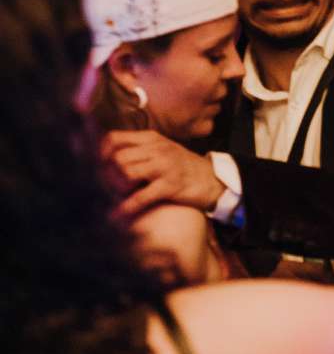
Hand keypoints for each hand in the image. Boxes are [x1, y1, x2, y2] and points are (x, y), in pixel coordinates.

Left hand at [105, 130, 224, 216]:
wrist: (214, 180)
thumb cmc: (184, 167)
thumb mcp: (163, 149)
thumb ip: (140, 149)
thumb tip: (108, 156)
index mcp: (152, 139)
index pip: (115, 138)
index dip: (100, 152)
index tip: (98, 166)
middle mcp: (158, 149)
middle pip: (117, 158)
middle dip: (107, 175)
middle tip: (107, 187)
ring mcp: (165, 167)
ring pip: (126, 173)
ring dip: (116, 188)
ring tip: (117, 196)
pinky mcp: (171, 186)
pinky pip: (141, 197)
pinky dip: (126, 208)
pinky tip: (118, 215)